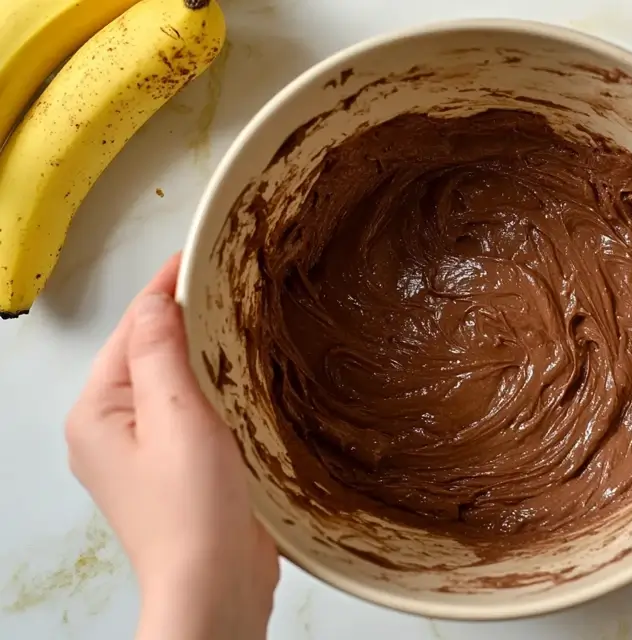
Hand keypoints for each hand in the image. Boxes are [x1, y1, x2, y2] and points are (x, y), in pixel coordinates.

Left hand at [66, 254, 278, 639]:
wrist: (215, 587)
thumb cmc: (193, 506)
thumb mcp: (175, 417)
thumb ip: (161, 352)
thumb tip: (157, 300)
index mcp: (97, 412)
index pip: (133, 330)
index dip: (166, 288)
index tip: (203, 251)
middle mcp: (111, 429)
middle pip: (149, 353)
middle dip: (187, 317)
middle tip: (235, 282)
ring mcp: (144, 452)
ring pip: (174, 382)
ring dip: (205, 352)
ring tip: (246, 318)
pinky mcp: (178, 470)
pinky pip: (193, 411)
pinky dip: (215, 387)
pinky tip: (245, 375)